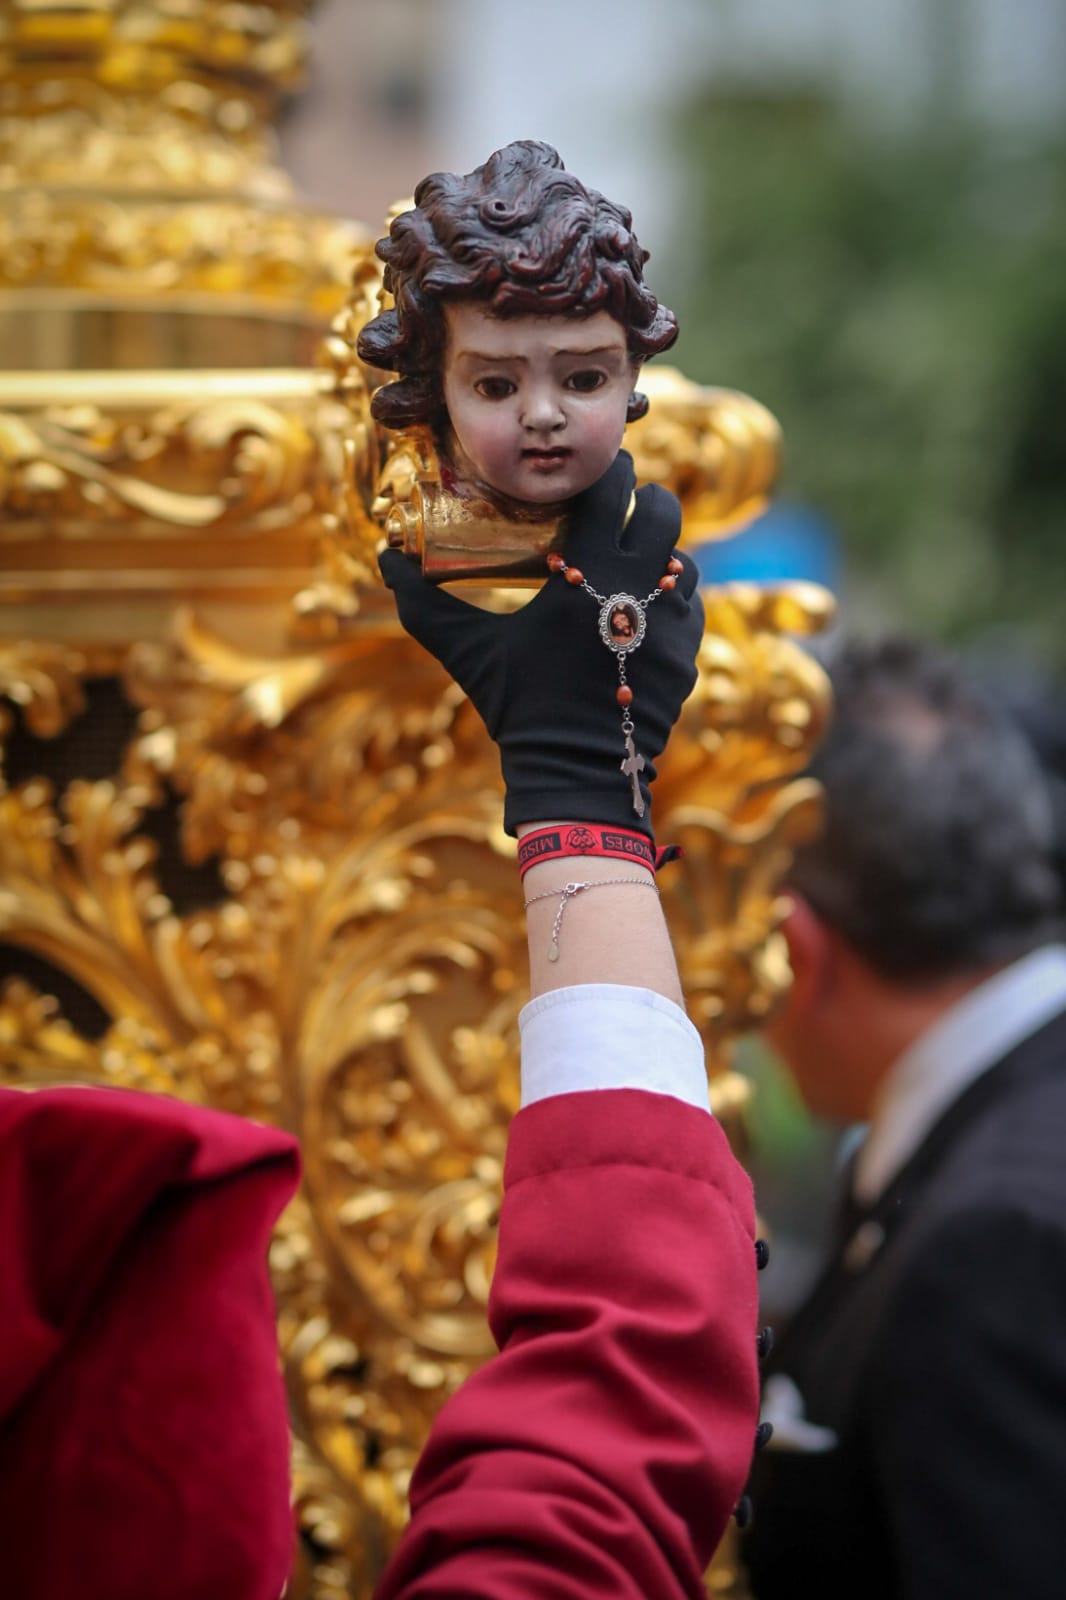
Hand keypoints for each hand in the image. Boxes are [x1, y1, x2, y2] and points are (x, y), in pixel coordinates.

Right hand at [379, 452, 703, 835]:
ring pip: (683, 560)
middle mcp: (640, 589)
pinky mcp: (688, 655)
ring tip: (631, 564)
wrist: (575, 773)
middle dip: (646, 502)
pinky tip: (643, 611)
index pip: (614, 491)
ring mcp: (672, 624)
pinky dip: (671, 601)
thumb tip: (384, 560)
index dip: (608, 472)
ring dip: (661, 553)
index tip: (596, 475)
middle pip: (664, 511)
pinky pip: (690, 607)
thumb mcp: (467, 651)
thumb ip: (424, 603)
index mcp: (589, 574)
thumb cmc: (518, 707)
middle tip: (621, 511)